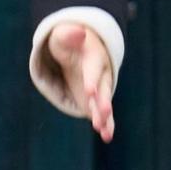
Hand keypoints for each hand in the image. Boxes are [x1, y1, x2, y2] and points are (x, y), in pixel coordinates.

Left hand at [45, 19, 118, 143]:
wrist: (80, 51)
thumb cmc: (69, 43)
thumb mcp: (63, 36)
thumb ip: (68, 35)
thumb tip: (79, 32)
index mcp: (94, 58)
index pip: (92, 70)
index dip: (91, 79)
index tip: (89, 91)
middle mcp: (100, 75)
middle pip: (102, 89)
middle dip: (102, 101)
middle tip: (103, 113)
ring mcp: (100, 89)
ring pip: (103, 104)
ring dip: (104, 118)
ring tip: (104, 133)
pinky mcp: (96, 101)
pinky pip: (103, 114)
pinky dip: (106, 125)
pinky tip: (107, 137)